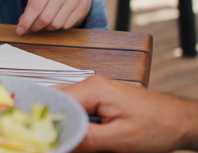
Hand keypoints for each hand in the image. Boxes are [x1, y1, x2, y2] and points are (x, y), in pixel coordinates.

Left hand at [16, 0, 90, 34]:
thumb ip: (30, 6)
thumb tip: (22, 23)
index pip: (35, 7)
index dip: (27, 21)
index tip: (20, 30)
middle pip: (45, 18)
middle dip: (35, 26)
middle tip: (32, 27)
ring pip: (56, 24)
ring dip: (47, 27)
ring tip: (45, 22)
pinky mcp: (82, 8)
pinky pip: (66, 26)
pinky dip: (59, 27)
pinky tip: (57, 19)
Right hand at [59, 75, 197, 152]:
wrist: (180, 120)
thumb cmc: (158, 126)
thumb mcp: (120, 139)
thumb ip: (87, 139)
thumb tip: (60, 141)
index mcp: (94, 88)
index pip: (56, 101)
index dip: (48, 121)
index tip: (46, 138)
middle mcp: (91, 84)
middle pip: (57, 101)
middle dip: (53, 121)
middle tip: (54, 140)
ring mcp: (95, 90)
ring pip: (66, 106)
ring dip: (65, 123)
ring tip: (70, 139)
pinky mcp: (99, 98)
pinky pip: (77, 109)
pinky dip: (75, 122)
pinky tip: (80, 135)